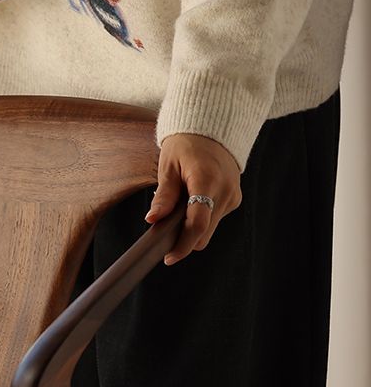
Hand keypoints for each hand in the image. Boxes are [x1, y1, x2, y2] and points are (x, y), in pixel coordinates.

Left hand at [146, 133, 241, 265]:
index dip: (182, 245)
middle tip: (163, 236)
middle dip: (184, 239)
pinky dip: (200, 219)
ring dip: (191, 229)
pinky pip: (214, 219)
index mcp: (207, 180)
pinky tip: (190, 204)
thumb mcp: (168, 166)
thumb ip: (164, 195)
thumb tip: (153, 220)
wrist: (214, 128)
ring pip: (209, 229)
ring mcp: (233, 196)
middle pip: (204, 232)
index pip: (197, 223)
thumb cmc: (186, 144)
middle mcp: (225, 191)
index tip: (169, 258)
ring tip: (177, 211)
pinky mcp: (234, 199)